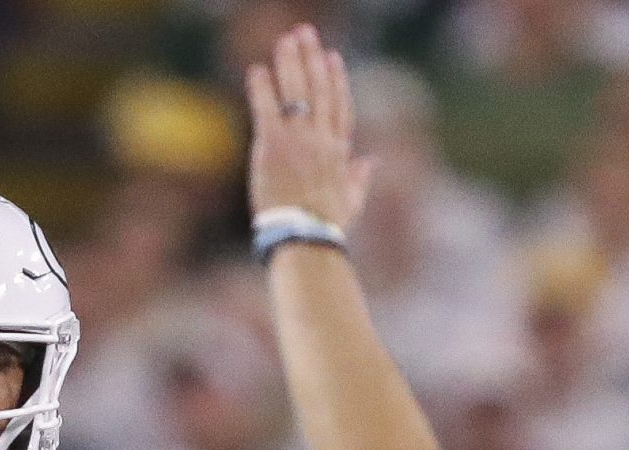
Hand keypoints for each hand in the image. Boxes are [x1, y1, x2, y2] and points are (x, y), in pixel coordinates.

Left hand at [245, 25, 371, 229]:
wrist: (307, 236)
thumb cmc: (328, 226)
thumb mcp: (352, 201)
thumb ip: (361, 177)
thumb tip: (372, 161)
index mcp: (339, 151)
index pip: (339, 105)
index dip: (336, 79)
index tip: (332, 57)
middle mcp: (321, 138)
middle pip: (319, 89)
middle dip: (312, 58)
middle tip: (305, 33)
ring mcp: (298, 139)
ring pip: (296, 91)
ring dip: (290, 62)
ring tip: (284, 40)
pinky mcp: (273, 145)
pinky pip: (266, 108)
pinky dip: (261, 87)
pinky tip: (256, 69)